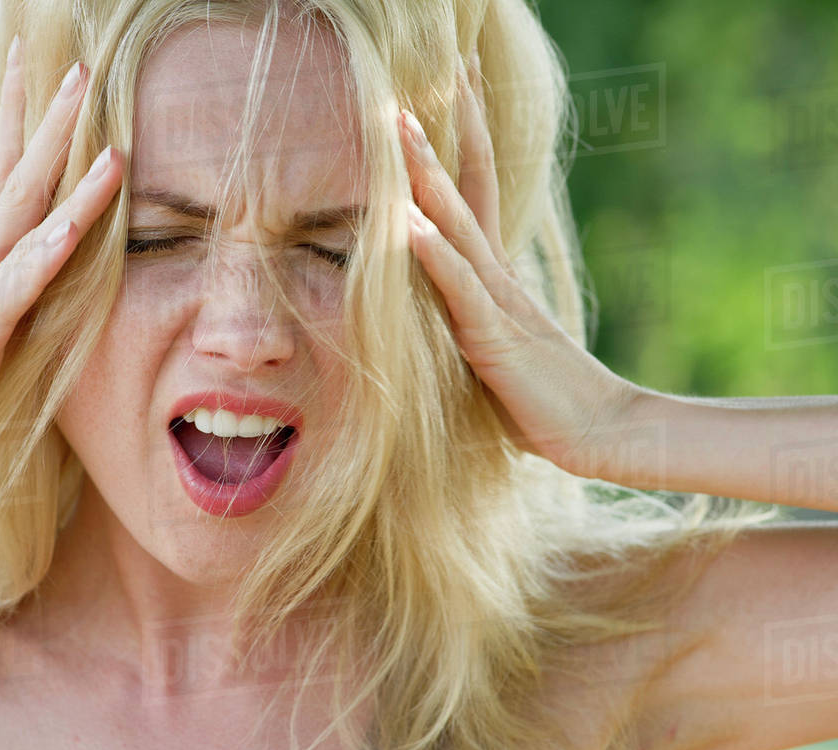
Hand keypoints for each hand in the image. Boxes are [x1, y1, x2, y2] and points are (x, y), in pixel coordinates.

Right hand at [0, 40, 122, 495]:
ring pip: (24, 230)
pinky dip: (40, 259)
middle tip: (81, 67)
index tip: (44, 72)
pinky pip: (10, 297)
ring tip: (102, 135)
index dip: (25, 127)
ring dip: (64, 180)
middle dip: (52, 125)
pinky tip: (67, 225)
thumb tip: (24, 297)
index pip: (4, 184)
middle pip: (19, 185)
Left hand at [396, 45, 639, 477]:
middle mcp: (496, 275)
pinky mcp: (492, 339)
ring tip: (402, 123)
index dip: (463, 136)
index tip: (450, 84)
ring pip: (456, 225)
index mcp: (494, 274)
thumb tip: (439, 292)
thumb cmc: (542, 396)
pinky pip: (459, 289)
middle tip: (441, 64)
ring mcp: (496, 302)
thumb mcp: (495, 343)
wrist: (598, 434)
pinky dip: (434, 254)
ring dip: (427, 174)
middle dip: (454, 124)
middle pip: (469, 185)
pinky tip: (408, 222)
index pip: (475, 190)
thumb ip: (468, 312)